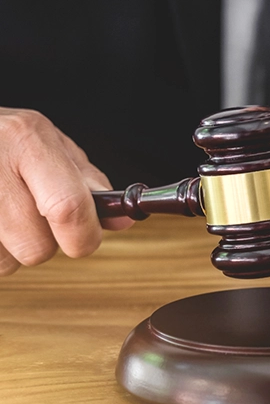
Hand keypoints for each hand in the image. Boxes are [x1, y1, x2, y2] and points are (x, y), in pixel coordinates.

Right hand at [0, 108, 132, 275]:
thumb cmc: (4, 140)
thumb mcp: (48, 143)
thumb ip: (87, 181)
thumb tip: (123, 219)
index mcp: (27, 141)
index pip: (68, 208)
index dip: (84, 236)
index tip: (87, 239)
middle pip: (36, 248)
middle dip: (44, 243)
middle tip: (32, 215)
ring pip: (7, 263)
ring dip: (11, 249)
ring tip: (3, 212)